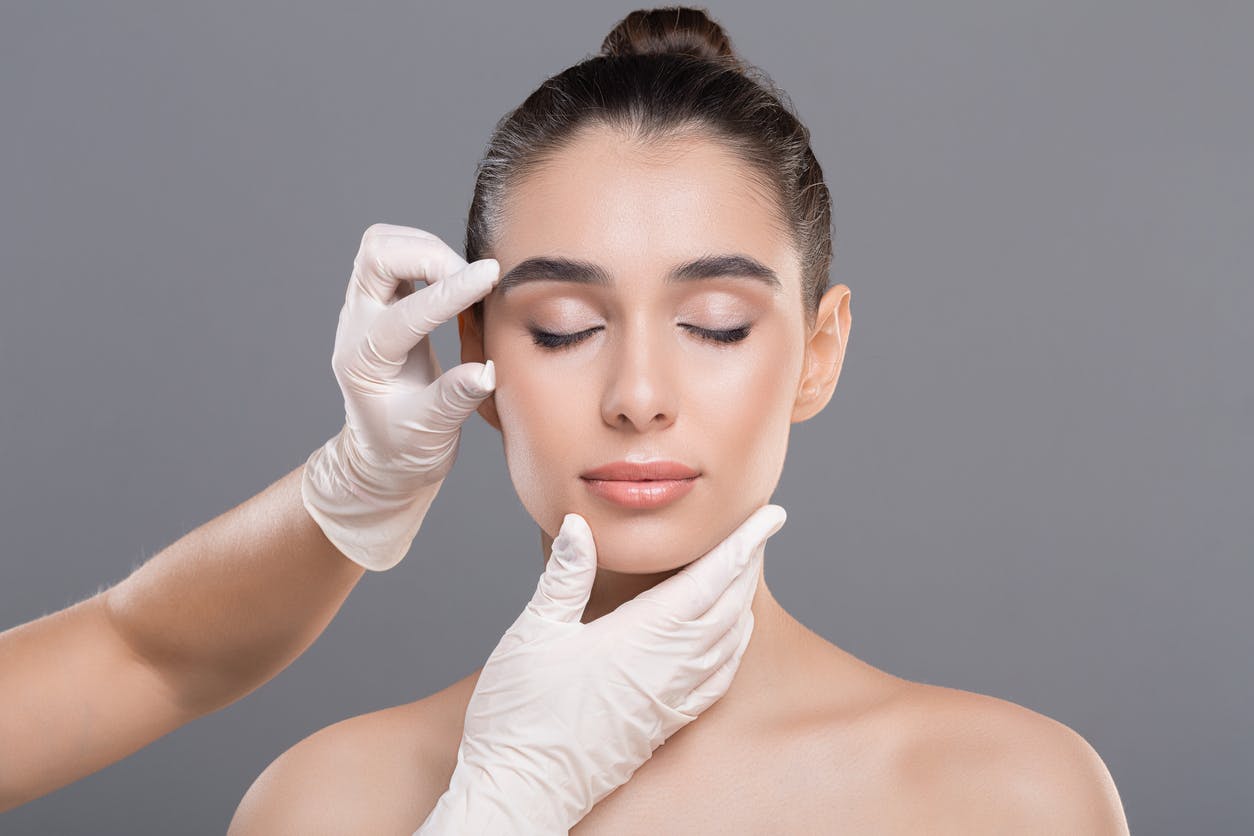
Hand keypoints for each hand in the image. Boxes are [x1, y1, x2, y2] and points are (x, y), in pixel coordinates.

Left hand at [301, 223, 499, 570]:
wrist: (384, 454)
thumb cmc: (405, 448)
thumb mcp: (431, 433)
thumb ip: (455, 399)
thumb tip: (487, 371)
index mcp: (364, 361)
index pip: (405, 314)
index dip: (451, 292)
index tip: (491, 277)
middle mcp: (357, 325)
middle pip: (376, 255)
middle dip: (430, 256)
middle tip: (475, 280)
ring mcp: (365, 308)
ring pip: (383, 244)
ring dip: (428, 250)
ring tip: (467, 280)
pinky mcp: (382, 299)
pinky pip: (396, 254)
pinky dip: (428, 255)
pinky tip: (456, 280)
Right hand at [415, 504, 787, 833]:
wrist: (524, 790)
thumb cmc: (521, 714)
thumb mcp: (535, 632)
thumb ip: (566, 575)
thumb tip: (581, 526)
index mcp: (642, 636)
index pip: (710, 578)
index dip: (744, 543)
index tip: (771, 516)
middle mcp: (669, 666)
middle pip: (729, 605)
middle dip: (749, 563)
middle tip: (761, 531)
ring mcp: (672, 698)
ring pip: (729, 641)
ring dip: (743, 601)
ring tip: (747, 572)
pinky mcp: (667, 723)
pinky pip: (719, 678)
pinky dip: (733, 647)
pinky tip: (730, 637)